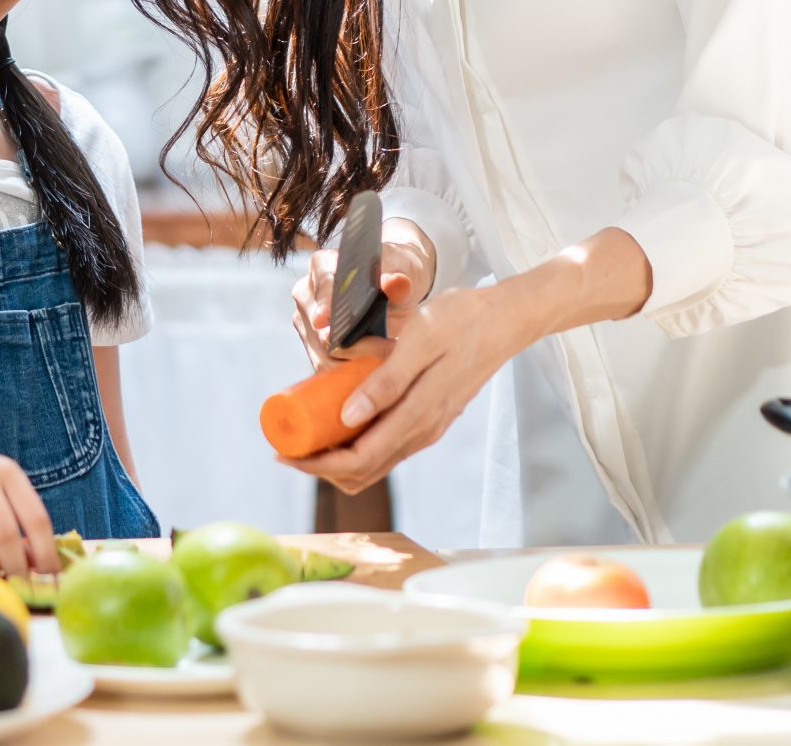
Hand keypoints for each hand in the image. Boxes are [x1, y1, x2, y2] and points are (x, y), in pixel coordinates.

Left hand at [282, 282, 522, 495]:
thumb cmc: (461, 321)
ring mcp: (428, 427)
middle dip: (321, 466)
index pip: (359, 460)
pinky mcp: (430, 418)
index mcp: (419, 415)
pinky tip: (337, 420)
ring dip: (337, 457)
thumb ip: (386, 380)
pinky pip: (387, 444)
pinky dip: (357, 444)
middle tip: (286, 445)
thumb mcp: (419, 340)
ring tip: (305, 434)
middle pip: (364, 471)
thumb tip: (347, 417)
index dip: (317, 464)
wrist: (506, 319)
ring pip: (375, 462)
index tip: (284, 453)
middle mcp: (423, 431)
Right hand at [291, 235, 430, 362]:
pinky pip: (327, 368)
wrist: (393, 290)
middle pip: (319, 327)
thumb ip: (399, 281)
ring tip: (388, 360)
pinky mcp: (313, 347)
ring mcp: (306, 322)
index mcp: (323, 265)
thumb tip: (398, 284)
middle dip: (353, 344)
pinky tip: (375, 371)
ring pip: (322, 354)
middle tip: (388, 349)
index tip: (325, 321)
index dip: (324, 303)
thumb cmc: (396, 274)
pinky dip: (350, 373)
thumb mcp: (403, 272)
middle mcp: (307, 293)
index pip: (322, 284)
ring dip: (355, 363)